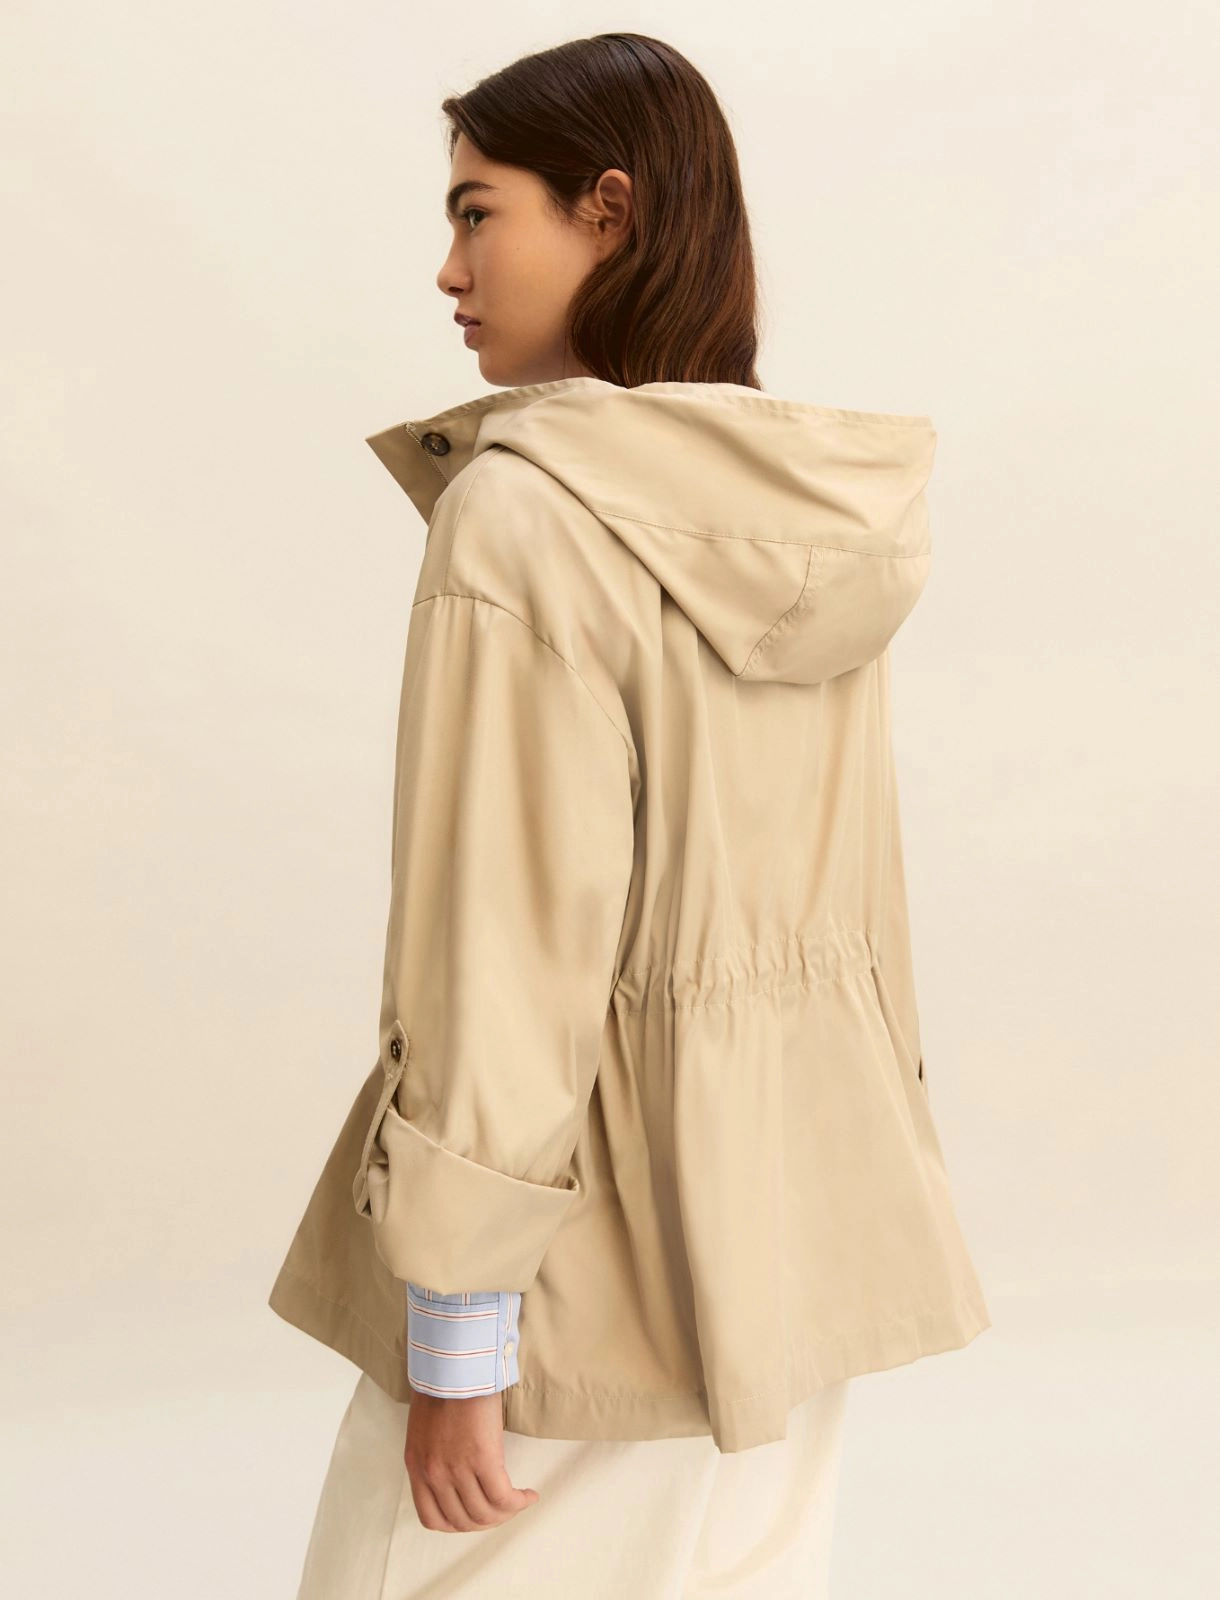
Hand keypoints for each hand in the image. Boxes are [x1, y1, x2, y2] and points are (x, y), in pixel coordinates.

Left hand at [404, 1385, 540, 1531]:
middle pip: (463, 1520)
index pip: (434, 1519)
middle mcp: (434, 1474)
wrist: (454, 1362)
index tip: (476, 1515)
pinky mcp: (482, 1458)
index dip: (459, 1524)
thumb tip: (458, 1476)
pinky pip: (503, 1497)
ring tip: (519, 1500)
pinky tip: (528, 1494)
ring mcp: (457, 1469)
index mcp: (417, 1468)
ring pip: (485, 1513)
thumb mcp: (426, 1430)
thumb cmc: (443, 1386)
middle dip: (487, 1521)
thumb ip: (435, 1456)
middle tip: (504, 1509)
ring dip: (506, 1513)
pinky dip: (519, 1501)